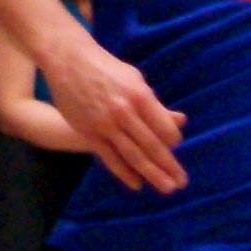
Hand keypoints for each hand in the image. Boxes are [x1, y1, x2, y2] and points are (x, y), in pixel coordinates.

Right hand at [41, 31, 187, 192]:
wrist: (69, 62)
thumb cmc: (108, 69)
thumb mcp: (136, 79)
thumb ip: (156, 104)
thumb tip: (180, 122)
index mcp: (140, 96)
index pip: (165, 128)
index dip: (173, 141)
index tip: (176, 146)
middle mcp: (124, 112)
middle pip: (152, 146)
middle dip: (169, 166)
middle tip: (182, 183)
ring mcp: (106, 125)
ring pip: (133, 156)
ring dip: (152, 174)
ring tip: (167, 188)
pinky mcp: (89, 132)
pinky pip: (110, 159)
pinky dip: (125, 173)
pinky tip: (137, 184)